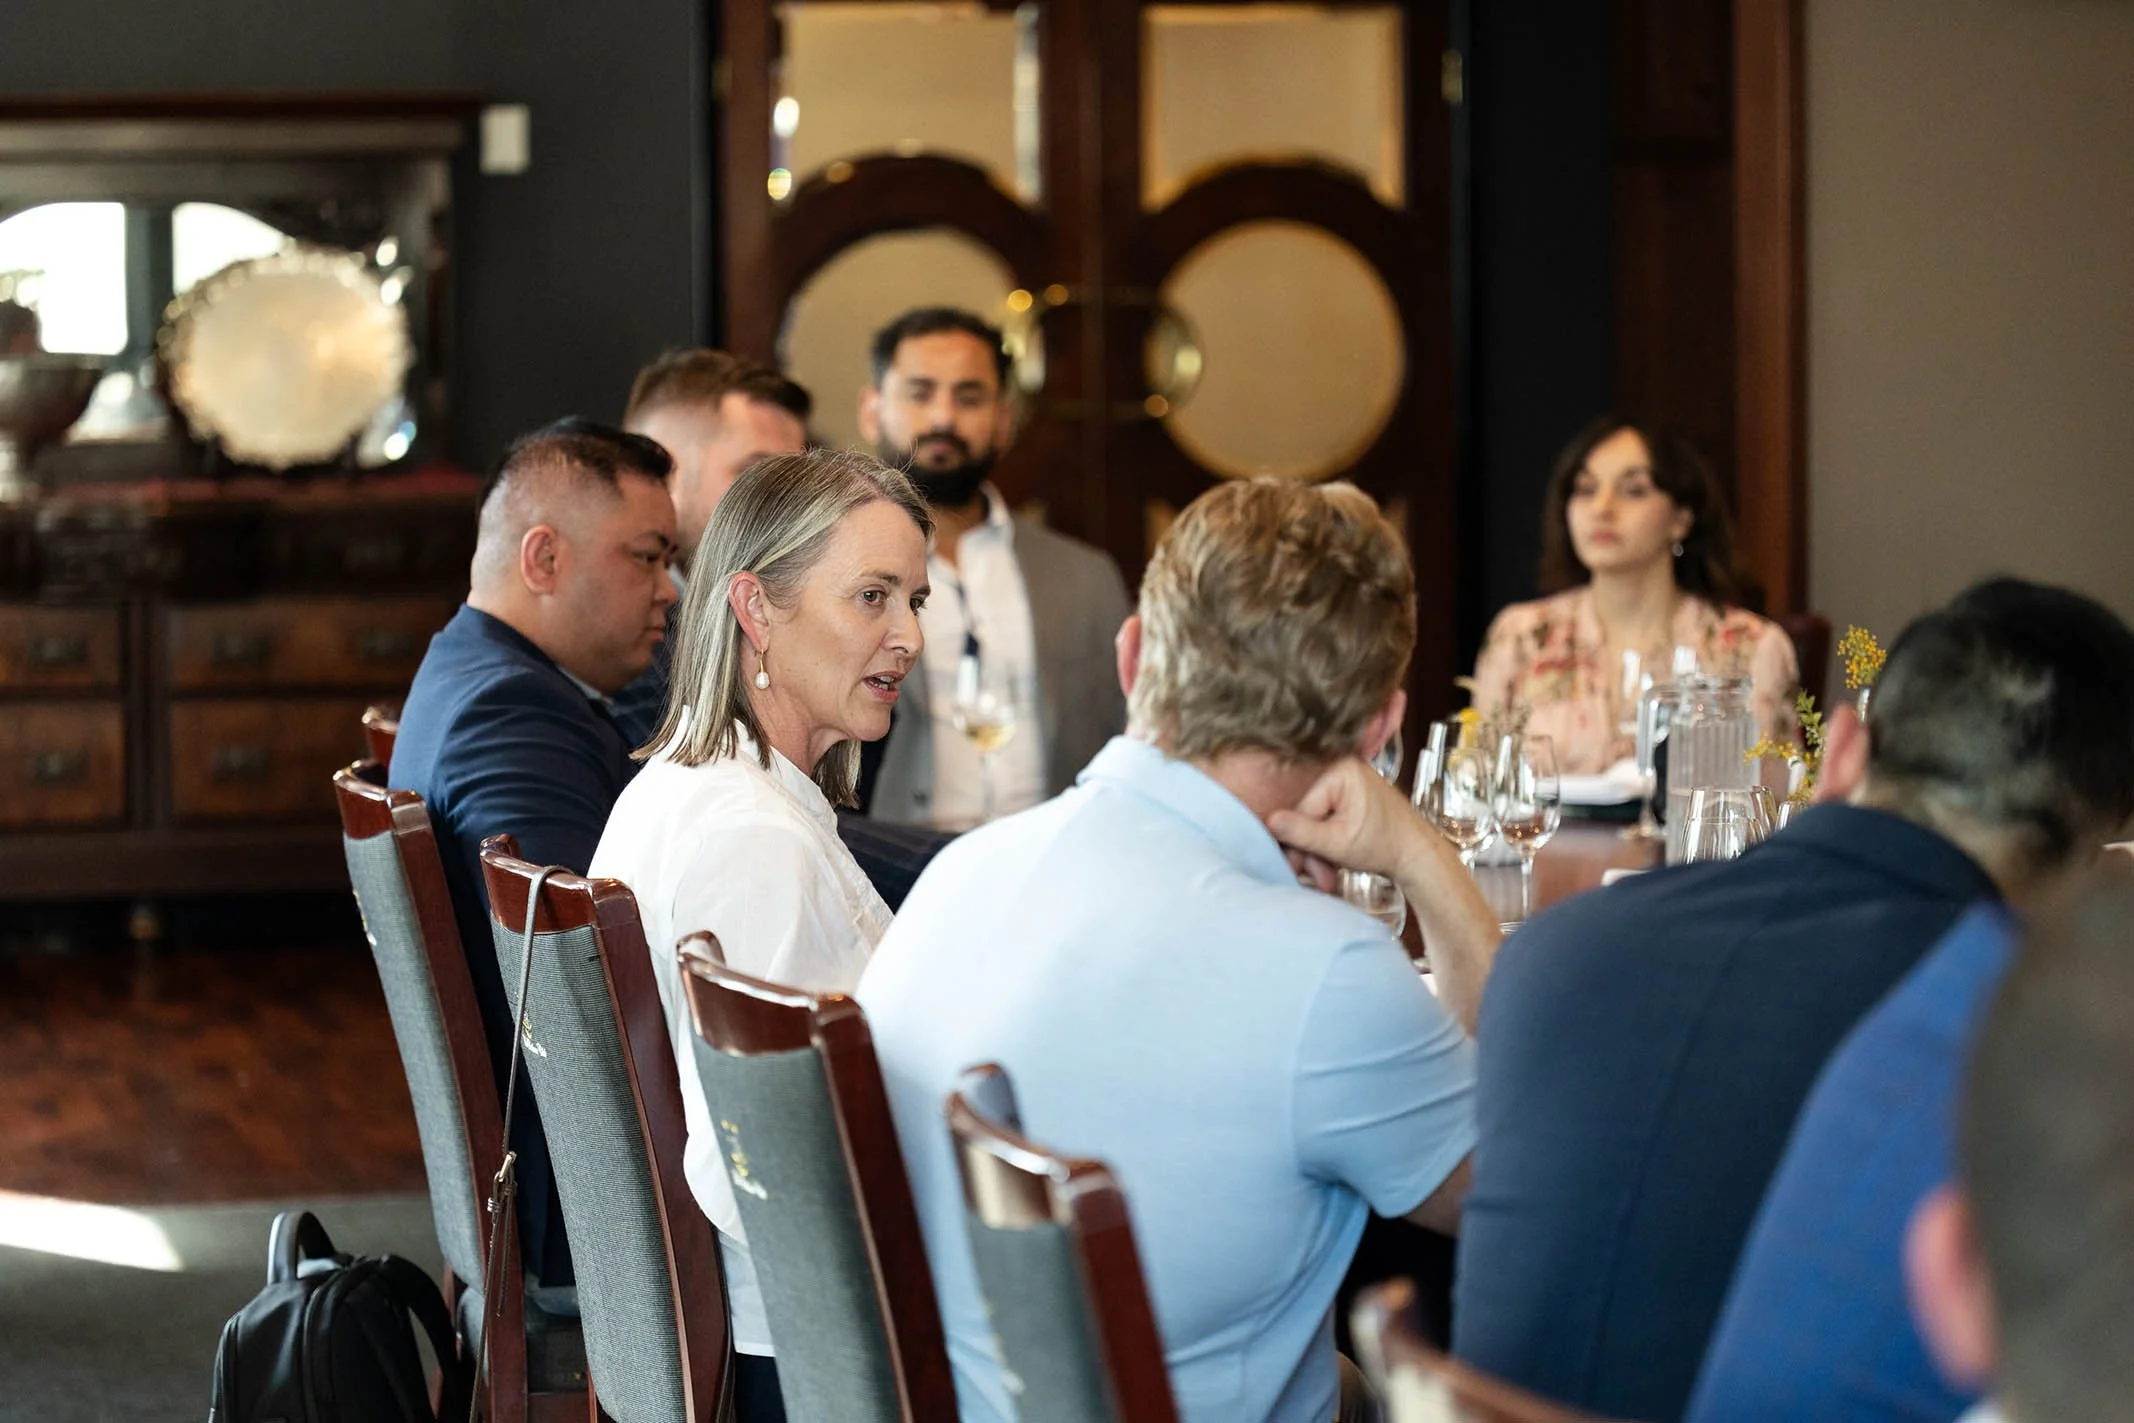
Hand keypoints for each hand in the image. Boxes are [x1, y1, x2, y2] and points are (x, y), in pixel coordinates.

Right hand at [1267, 757, 1423, 888]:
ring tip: (1328, 877)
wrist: (1418, 854)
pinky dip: (1328, 843)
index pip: (1303, 809)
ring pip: (1316, 821)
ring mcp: (1347, 781)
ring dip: (1318, 852)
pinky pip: (1327, 819)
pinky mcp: (1350, 795)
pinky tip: (1332, 863)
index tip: (1300, 869)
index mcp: (1340, 771)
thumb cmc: (1385, 846)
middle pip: (1308, 814)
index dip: (1299, 842)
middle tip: (1318, 879)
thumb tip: (1268, 821)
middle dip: (1310, 850)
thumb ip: (1302, 832)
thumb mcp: (1339, 843)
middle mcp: (1341, 768)